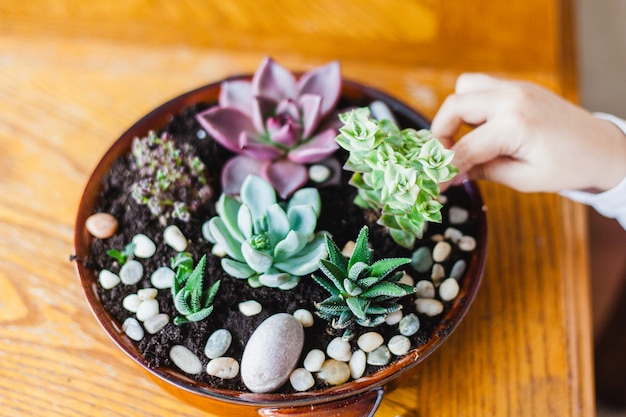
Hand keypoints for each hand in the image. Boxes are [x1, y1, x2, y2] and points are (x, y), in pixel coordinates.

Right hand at [431, 73, 625, 192]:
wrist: (603, 148)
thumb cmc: (569, 168)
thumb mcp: (523, 178)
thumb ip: (483, 171)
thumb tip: (451, 173)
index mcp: (515, 125)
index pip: (463, 148)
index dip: (443, 170)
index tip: (434, 184)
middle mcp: (512, 99)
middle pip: (455, 106)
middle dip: (441, 134)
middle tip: (443, 157)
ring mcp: (516, 88)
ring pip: (465, 87)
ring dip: (455, 113)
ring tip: (461, 139)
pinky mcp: (519, 87)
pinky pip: (482, 87)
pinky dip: (472, 105)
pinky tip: (480, 129)